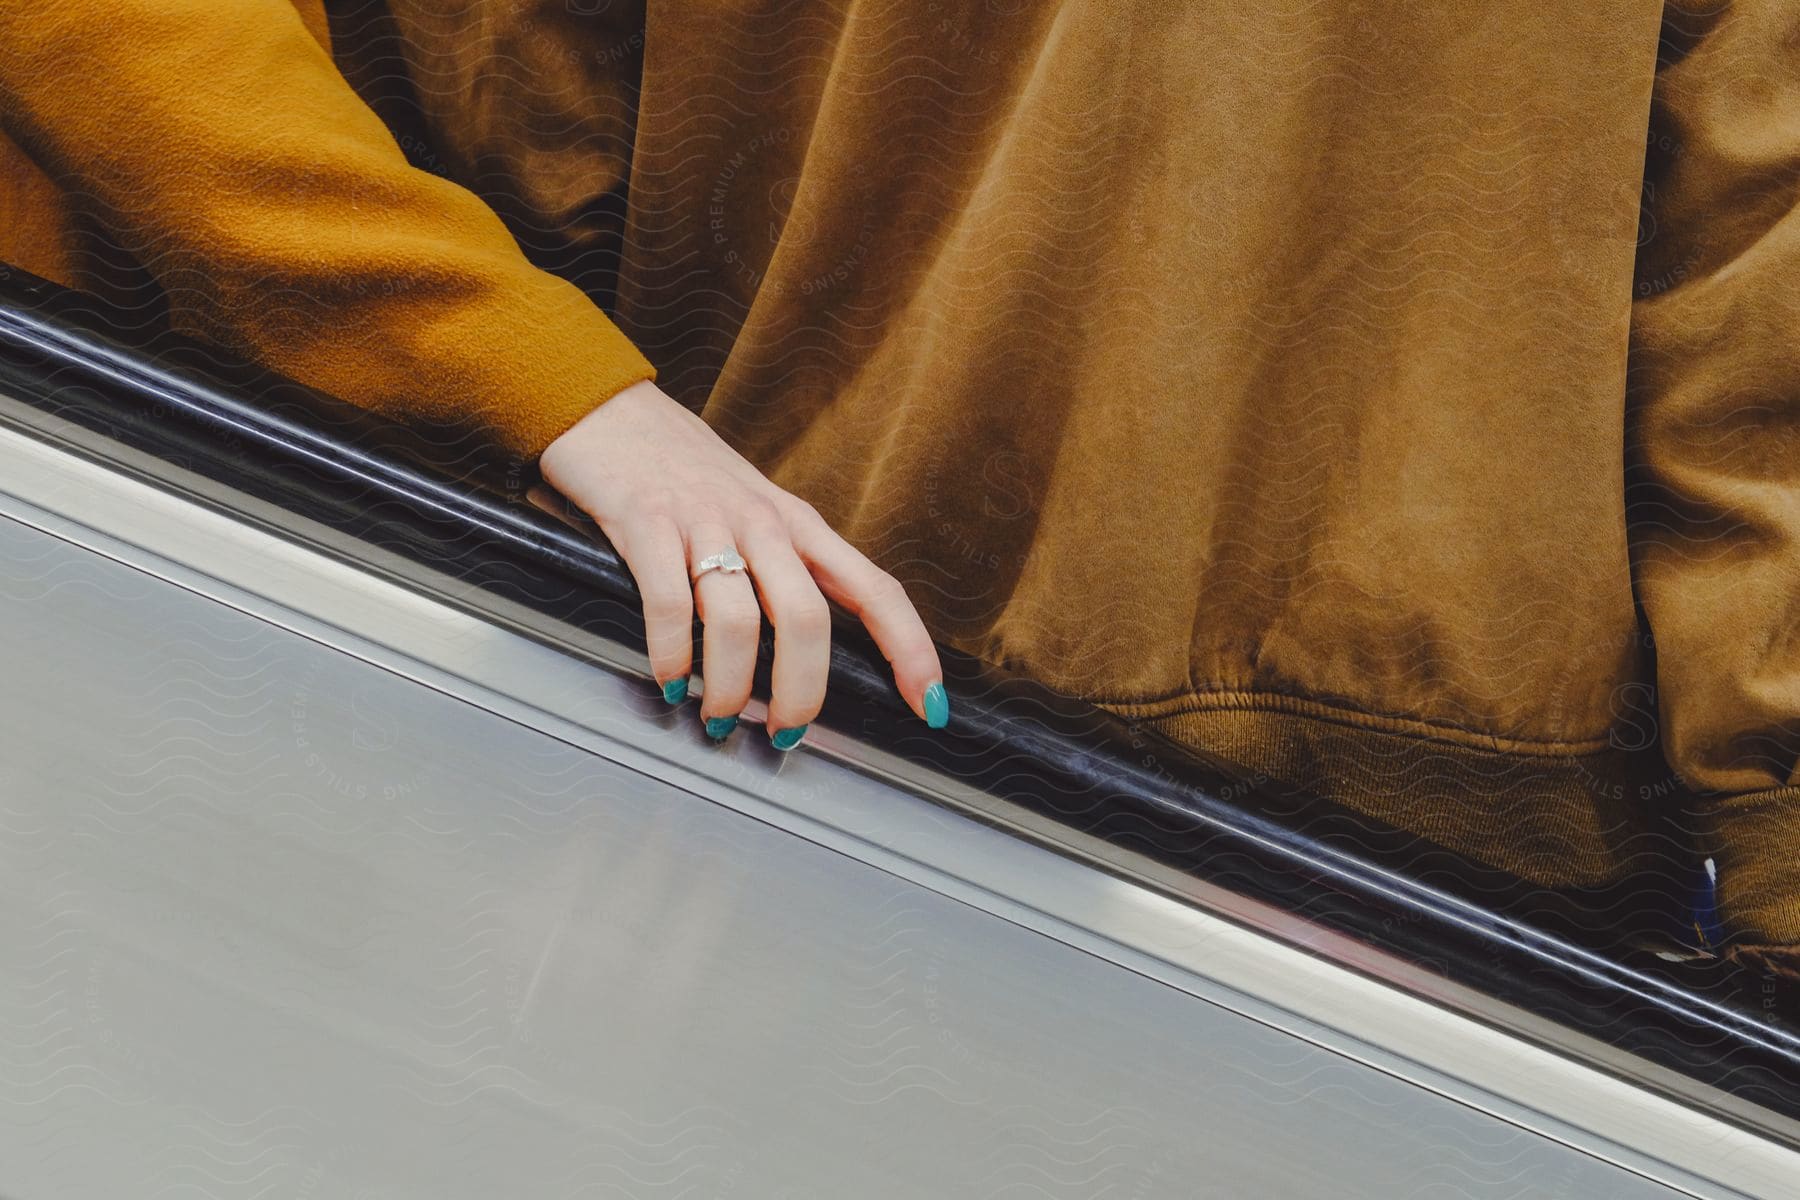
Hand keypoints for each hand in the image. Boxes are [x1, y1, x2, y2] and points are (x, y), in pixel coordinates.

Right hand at [538, 380, 948, 747]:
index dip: (909, 649)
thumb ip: (784, 570)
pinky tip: (670, 680)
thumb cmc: (684, 472)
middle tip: (785, 734)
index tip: (929, 704)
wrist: (611, 411)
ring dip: (729, 688)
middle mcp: (762, 522)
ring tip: (719, 718)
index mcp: (799, 525)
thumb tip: (807, 655)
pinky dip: (672, 656)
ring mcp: (705, 521)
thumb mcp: (754, 512)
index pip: (874, 590)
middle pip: (806, 619)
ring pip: (737, 622)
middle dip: (800, 692)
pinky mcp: (646, 522)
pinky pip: (669, 605)